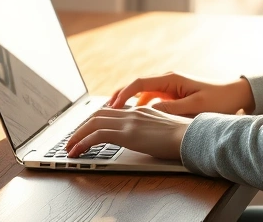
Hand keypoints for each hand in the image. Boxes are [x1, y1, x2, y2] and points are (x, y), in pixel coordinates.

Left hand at [65, 106, 191, 158]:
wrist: (192, 136)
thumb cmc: (184, 136)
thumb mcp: (164, 130)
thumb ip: (151, 129)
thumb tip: (147, 138)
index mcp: (141, 111)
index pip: (111, 111)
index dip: (95, 120)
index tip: (87, 129)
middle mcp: (133, 112)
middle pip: (98, 114)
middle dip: (81, 127)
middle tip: (72, 139)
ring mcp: (129, 121)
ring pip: (93, 123)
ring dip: (77, 135)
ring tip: (70, 147)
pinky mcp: (127, 134)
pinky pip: (97, 135)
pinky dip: (83, 142)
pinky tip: (77, 151)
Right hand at [107, 72, 254, 115]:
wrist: (235, 96)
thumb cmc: (219, 100)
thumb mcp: (196, 107)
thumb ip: (172, 108)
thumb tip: (149, 111)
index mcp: (171, 79)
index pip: (139, 83)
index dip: (123, 95)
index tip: (112, 107)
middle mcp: (167, 81)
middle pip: (135, 87)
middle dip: (118, 99)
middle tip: (104, 113)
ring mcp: (168, 88)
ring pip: (140, 95)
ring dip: (127, 104)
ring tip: (112, 118)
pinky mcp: (171, 96)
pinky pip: (149, 101)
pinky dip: (137, 108)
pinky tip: (131, 119)